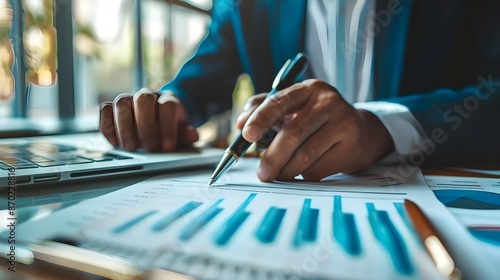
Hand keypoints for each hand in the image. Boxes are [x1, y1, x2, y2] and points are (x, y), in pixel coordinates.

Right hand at [99, 89, 198, 151]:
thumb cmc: (171, 127)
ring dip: (124, 127)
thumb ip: (186, 133)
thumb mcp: (182, 132)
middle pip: (143, 98)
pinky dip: (107, 126)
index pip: (167, 105)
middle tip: (149, 147)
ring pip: (121, 102)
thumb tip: (192, 135)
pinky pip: (104, 110)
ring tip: (131, 147)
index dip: (167, 126)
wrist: (159, 119)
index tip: (167, 147)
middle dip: (145, 125)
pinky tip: (115, 143)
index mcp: (168, 99)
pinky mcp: (113, 107)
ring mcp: (129, 100)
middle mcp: (147, 95)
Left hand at [235, 79, 394, 181]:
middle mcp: (328, 102)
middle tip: (262, 173)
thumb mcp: (296, 107)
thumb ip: (266, 110)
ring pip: (305, 155)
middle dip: (272, 156)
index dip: (260, 118)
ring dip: (286, 170)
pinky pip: (318, 169)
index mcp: (309, 89)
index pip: (280, 101)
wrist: (362, 131)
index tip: (246, 134)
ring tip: (279, 175)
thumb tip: (241, 123)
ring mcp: (343, 123)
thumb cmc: (318, 120)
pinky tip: (303, 172)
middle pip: (293, 133)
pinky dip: (304, 175)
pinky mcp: (352, 146)